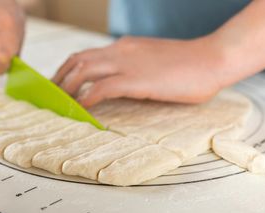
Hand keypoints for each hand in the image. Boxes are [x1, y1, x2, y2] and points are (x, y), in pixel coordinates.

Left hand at [52, 36, 224, 106]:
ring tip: (61, 107)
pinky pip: (99, 89)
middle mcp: (121, 51)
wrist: (212, 59)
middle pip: (77, 60)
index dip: (69, 70)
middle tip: (52, 98)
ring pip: (82, 71)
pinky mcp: (135, 80)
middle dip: (60, 79)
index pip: (88, 54)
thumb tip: (129, 86)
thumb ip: (140, 70)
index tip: (62, 85)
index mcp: (127, 47)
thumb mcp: (158, 63)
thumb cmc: (192, 65)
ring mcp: (127, 64)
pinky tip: (82, 112)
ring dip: (67, 89)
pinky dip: (86, 101)